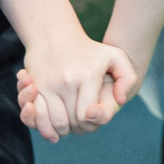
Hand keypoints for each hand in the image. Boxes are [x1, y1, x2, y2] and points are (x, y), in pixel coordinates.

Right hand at [14, 37, 137, 143]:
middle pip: (72, 122)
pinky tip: (52, 126)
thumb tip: (120, 100)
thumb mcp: (115, 56)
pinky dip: (44, 126)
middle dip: (79, 128)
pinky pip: (37, 116)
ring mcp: (48, 84)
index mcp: (87, 76)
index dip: (91, 123)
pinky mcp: (35, 86)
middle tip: (82, 121)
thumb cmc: (90, 50)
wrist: (54, 34)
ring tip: (70, 122)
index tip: (92, 116)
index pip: (88, 116)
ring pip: (55, 122)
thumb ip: (127, 79)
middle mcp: (67, 81)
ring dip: (63, 129)